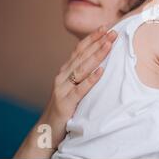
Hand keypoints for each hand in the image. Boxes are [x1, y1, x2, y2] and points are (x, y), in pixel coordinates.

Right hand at [14, 26, 116, 157]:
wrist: (46, 130)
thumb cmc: (64, 107)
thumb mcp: (72, 87)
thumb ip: (81, 75)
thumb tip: (99, 61)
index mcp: (65, 71)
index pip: (79, 50)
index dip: (92, 38)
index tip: (105, 27)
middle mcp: (62, 77)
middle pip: (82, 56)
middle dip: (98, 42)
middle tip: (113, 32)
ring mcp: (62, 89)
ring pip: (82, 68)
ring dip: (97, 55)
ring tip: (109, 45)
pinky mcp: (65, 103)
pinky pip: (80, 89)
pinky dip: (91, 79)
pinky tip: (101, 71)